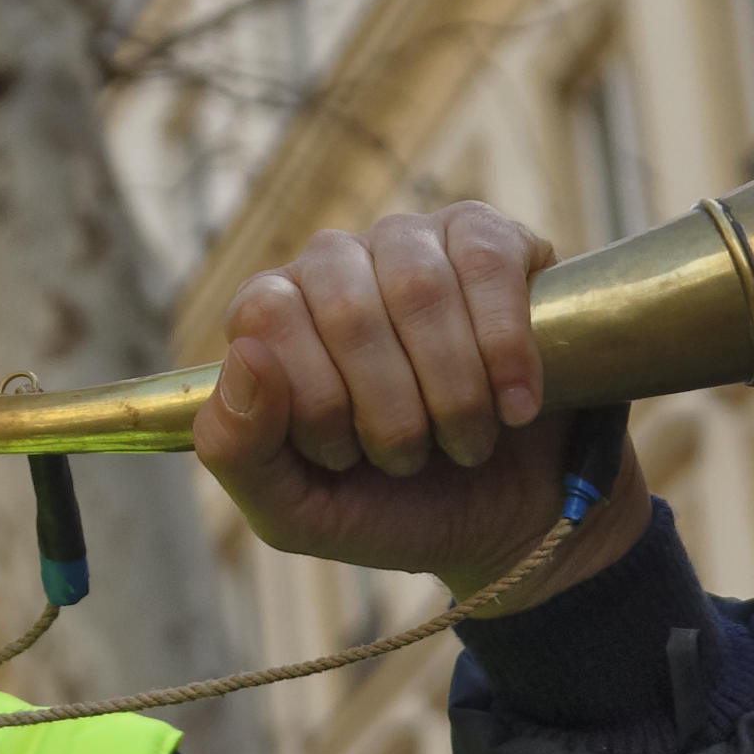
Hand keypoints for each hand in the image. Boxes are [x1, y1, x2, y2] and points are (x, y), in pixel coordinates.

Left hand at [195, 206, 649, 594]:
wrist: (505, 515)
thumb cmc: (390, 505)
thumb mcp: (296, 511)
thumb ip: (235, 451)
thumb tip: (246, 358)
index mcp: (268, 316)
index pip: (267, 316)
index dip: (314, 401)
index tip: (346, 457)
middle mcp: (331, 264)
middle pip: (347, 308)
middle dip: (389, 414)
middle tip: (413, 460)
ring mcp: (409, 242)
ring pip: (419, 287)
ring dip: (454, 393)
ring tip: (468, 442)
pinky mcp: (488, 238)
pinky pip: (489, 265)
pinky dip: (508, 353)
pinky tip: (518, 405)